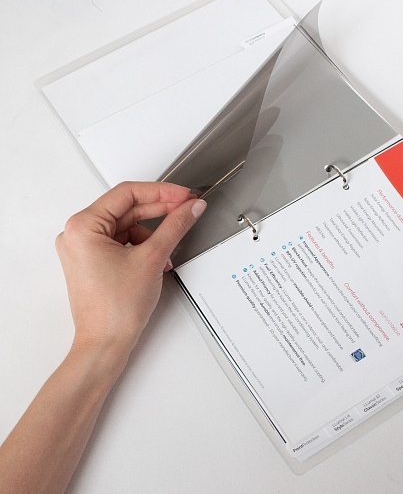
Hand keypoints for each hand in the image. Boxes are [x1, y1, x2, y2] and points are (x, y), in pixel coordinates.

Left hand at [55, 181, 205, 364]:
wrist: (106, 344)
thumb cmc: (115, 309)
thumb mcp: (153, 258)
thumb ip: (175, 226)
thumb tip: (190, 208)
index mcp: (82, 227)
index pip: (127, 194)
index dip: (161, 192)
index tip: (184, 195)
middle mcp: (78, 234)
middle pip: (127, 209)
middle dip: (160, 210)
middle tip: (187, 209)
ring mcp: (85, 249)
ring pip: (127, 226)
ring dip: (154, 234)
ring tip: (171, 249)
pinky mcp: (94, 261)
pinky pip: (123, 242)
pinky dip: (144, 247)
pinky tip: (160, 259)